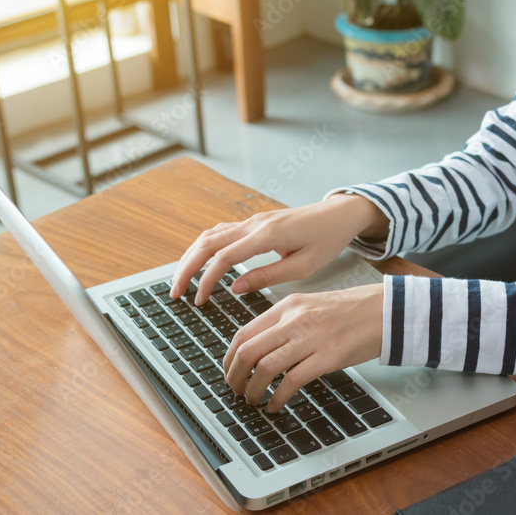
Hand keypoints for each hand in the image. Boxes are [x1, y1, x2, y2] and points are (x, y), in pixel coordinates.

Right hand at [170, 194, 386, 304]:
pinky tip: (199, 261)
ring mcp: (253, 220)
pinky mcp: (255, 222)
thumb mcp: (304, 266)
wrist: (340, 214)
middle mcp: (255, 224)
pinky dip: (205, 246)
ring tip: (181, 281)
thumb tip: (235, 288)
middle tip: (174, 293)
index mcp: (268, 235)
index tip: (198, 300)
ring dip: (191, 256)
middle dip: (186, 268)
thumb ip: (268, 276)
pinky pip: (222, 231)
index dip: (206, 279)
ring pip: (210, 234)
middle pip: (207, 243)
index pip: (224, 257)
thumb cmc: (328, 240)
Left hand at [221, 284, 383, 412]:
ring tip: (252, 399)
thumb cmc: (352, 310)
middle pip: (247, 351)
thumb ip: (286, 322)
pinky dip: (277, 398)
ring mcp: (311, 338)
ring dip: (252, 389)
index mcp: (288, 306)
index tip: (228, 371)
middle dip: (234, 376)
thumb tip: (261, 346)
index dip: (229, 358)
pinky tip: (275, 405)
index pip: (243, 333)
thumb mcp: (311, 305)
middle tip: (235, 390)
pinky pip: (292, 381)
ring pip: (265, 367)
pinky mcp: (328, 357)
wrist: (386, 310)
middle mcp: (295, 320)